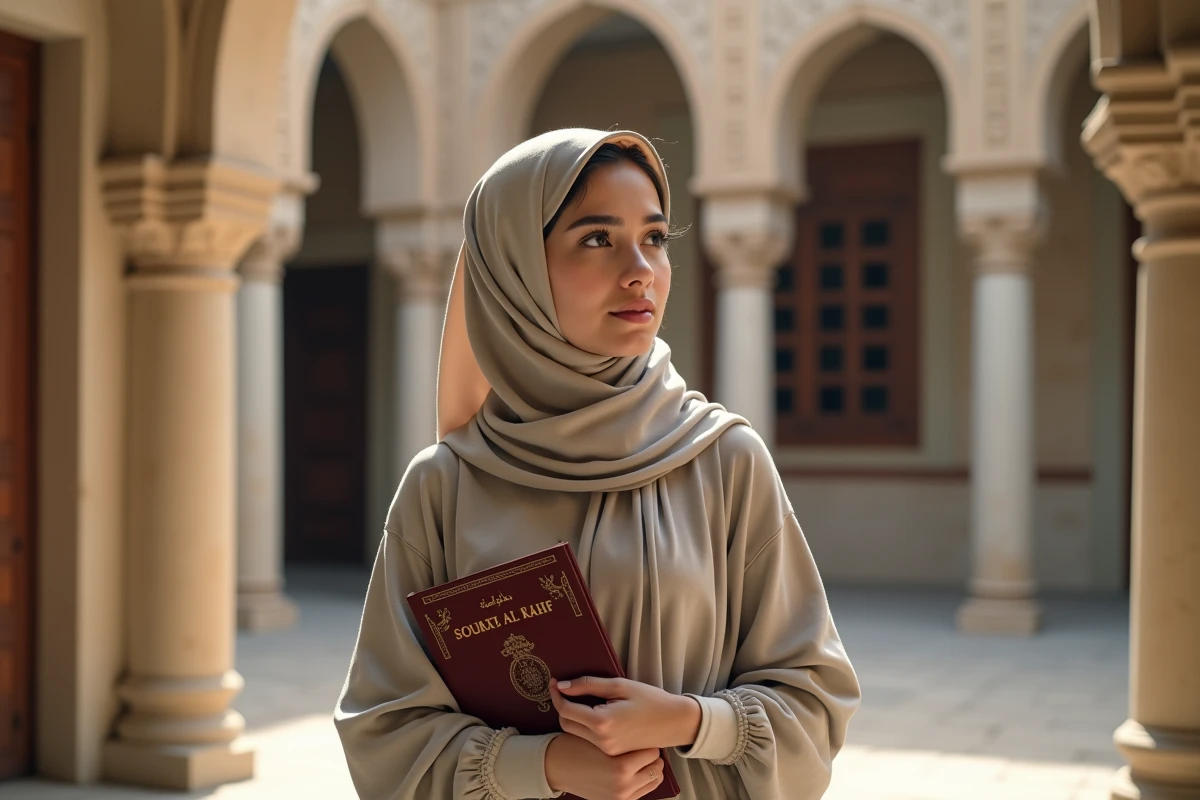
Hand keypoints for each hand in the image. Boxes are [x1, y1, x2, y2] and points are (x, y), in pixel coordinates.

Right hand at [544, 732, 663, 799]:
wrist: (555, 766)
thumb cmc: (576, 745)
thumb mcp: (596, 733)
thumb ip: (619, 727)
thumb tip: (647, 717)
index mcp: (620, 766)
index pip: (652, 750)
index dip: (646, 738)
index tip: (641, 733)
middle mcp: (624, 785)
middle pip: (656, 765)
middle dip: (649, 753)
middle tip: (641, 743)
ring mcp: (621, 796)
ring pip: (654, 778)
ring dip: (649, 766)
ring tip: (639, 755)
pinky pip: (645, 790)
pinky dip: (644, 778)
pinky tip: (635, 768)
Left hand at [551, 676, 700, 755]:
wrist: (674, 722)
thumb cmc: (650, 699)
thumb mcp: (619, 686)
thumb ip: (588, 685)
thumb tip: (563, 686)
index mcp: (602, 722)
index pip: (566, 710)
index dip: (556, 694)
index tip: (555, 682)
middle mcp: (601, 740)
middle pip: (566, 723)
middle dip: (563, 706)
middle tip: (568, 690)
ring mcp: (606, 750)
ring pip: (575, 732)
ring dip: (573, 716)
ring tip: (582, 700)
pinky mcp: (612, 753)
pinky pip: (588, 739)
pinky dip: (584, 726)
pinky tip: (593, 714)